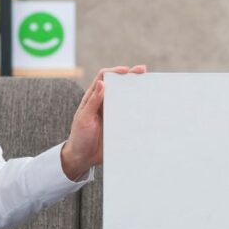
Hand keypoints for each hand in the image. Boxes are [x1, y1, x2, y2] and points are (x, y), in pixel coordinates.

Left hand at [61, 65, 146, 179]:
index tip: (126, 70)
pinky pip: (130, 114)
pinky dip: (139, 109)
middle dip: (130, 76)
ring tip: (149, 85)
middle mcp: (104, 103)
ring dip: (136, 91)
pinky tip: (148, 107)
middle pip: (118, 85)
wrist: (83, 158)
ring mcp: (112, 113)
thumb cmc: (79, 137)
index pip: (104, 78)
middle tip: (143, 71)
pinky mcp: (119, 124)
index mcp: (93, 98)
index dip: (115, 71)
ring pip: (126, 98)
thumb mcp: (84, 119)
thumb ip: (93, 102)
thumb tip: (102, 83)